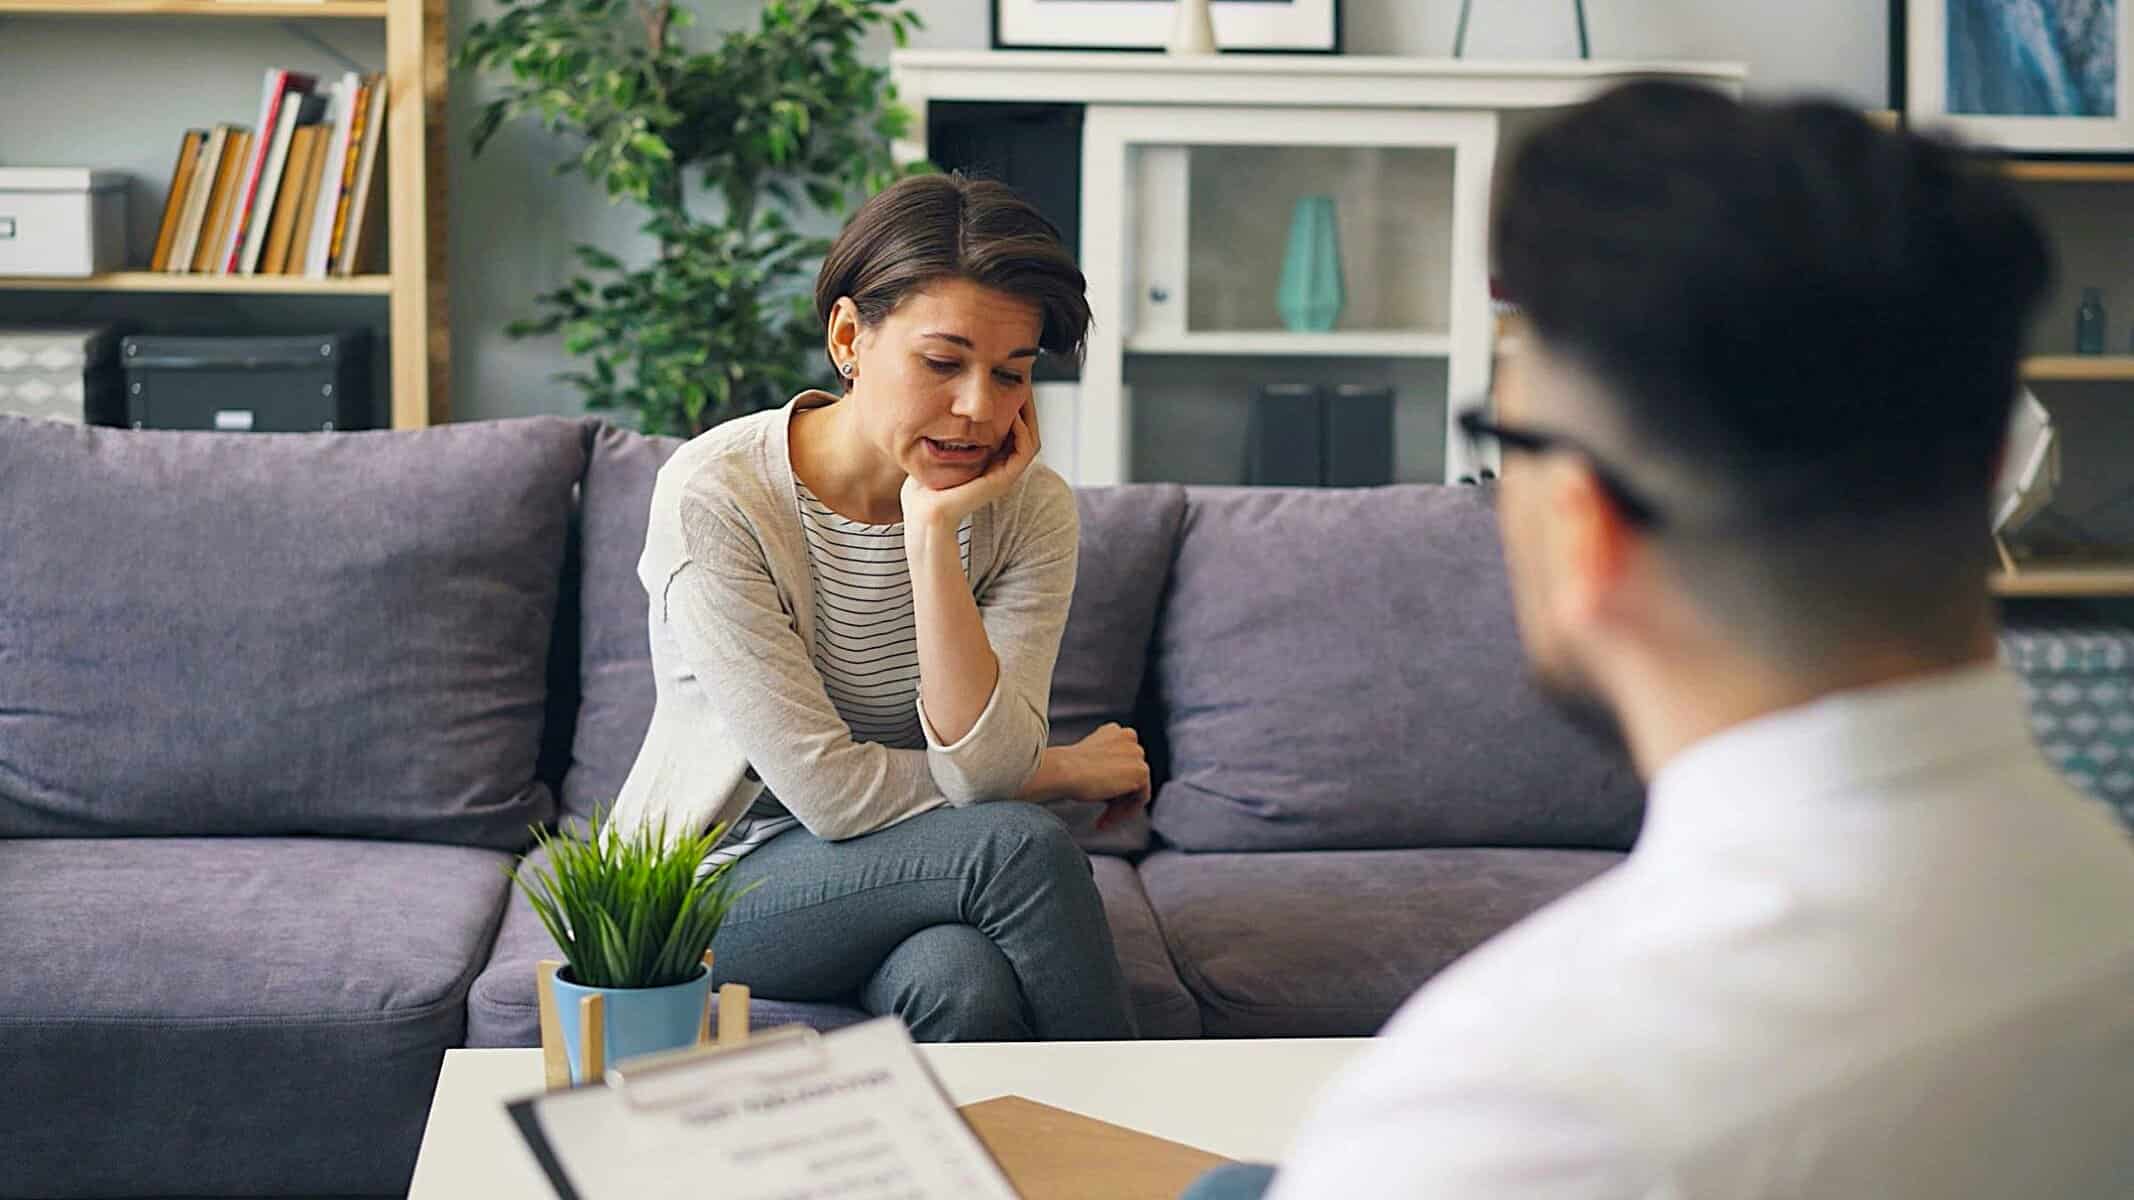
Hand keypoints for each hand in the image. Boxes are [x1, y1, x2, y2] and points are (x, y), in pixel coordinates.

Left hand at [900, 396, 1040, 532]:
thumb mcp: (935, 451)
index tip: (1006, 383)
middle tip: (1021, 382)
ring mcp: (1004, 474)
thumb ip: (942, 434)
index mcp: (988, 462)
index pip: (1011, 429)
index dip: (1012, 405)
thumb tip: (936, 409)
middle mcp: (1000, 467)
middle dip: (1024, 406)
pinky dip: (1023, 431)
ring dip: (1029, 415)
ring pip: (1031, 438)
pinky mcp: (1004, 479)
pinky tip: (1013, 414)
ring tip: (1021, 393)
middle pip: (1025, 431)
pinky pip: (1026, 450)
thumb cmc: (924, 487)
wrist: (924, 512)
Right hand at [1059, 722, 1150, 830]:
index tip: (1099, 798)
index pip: (1121, 761)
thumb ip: (1102, 765)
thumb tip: (1108, 782)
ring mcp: (1137, 753)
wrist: (1063, 771)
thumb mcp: (1085, 760)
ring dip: (1119, 807)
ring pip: (1136, 788)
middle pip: (1130, 775)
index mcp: (1113, 731)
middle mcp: (1128, 737)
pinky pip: (1140, 798)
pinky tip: (1107, 819)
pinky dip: (1125, 812)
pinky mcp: (1141, 771)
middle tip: (1100, 814)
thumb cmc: (1064, 768)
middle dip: (1116, 797)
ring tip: (1102, 820)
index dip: (1110, 782)